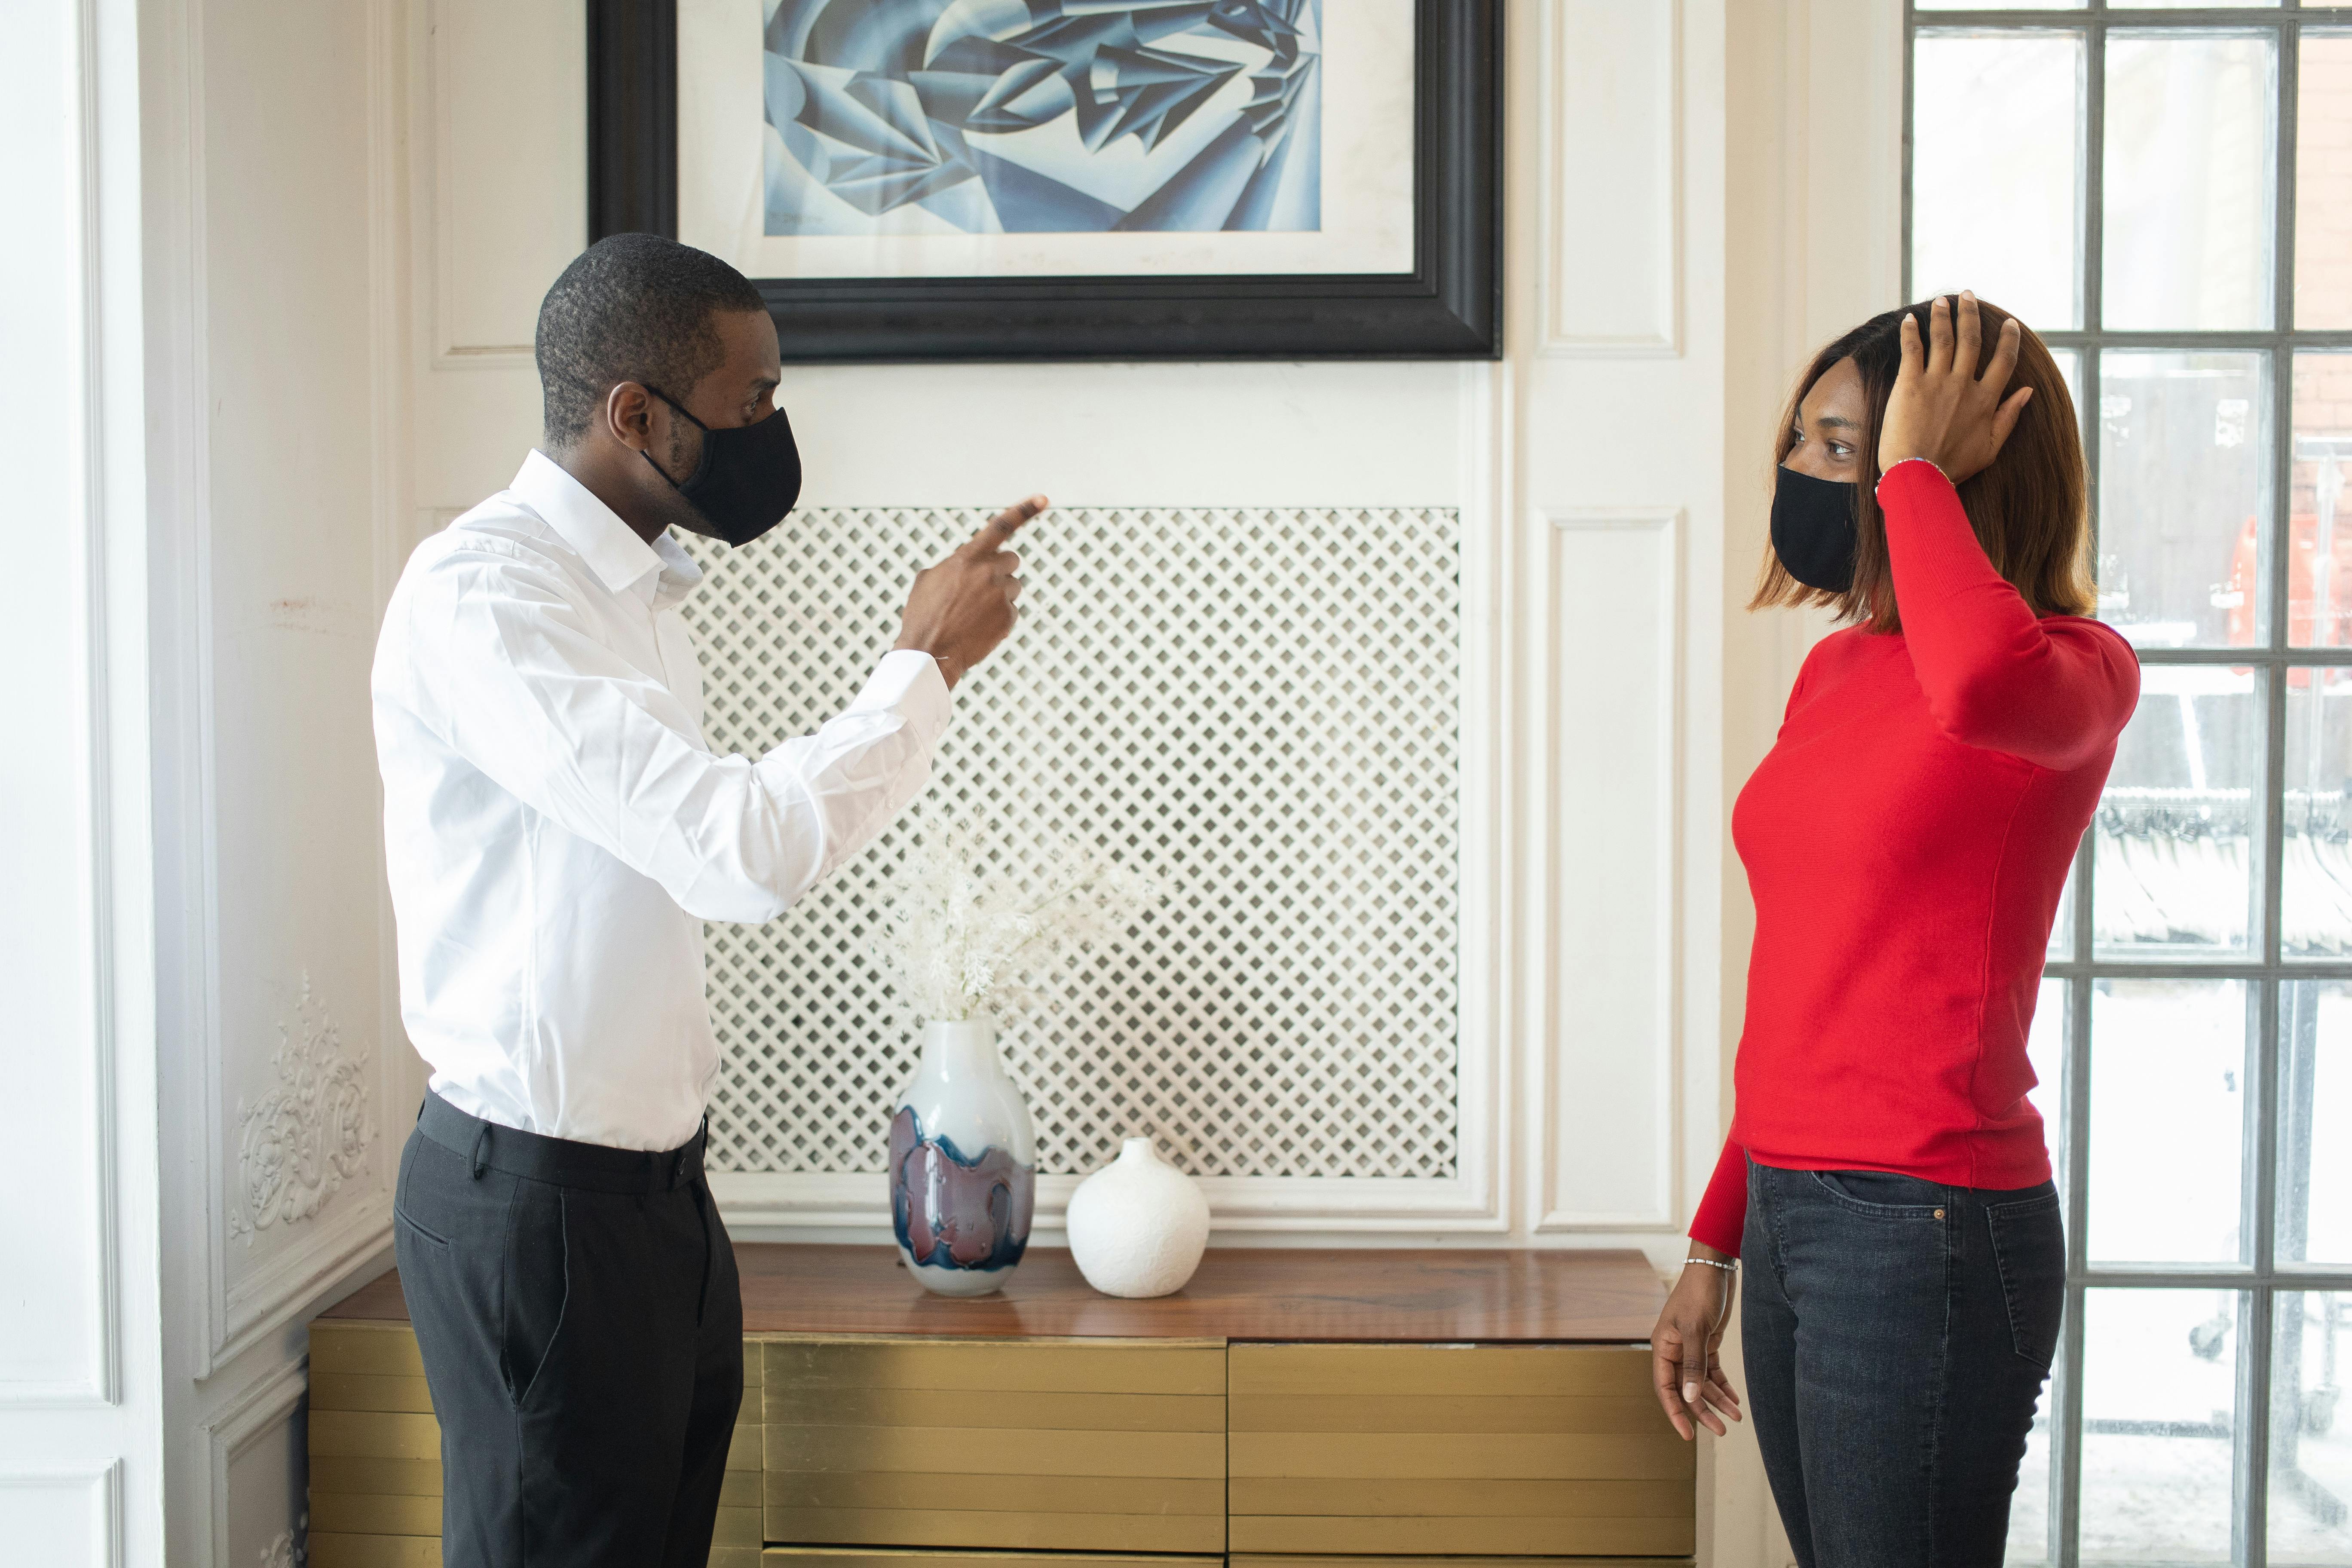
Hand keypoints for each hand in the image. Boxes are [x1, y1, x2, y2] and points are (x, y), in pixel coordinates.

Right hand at [894, 495, 1044, 687]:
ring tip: (974, 612)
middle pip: (1012, 560)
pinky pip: (1012, 610)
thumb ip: (953, 566)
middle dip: (1001, 570)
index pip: (1000, 526)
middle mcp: (988, 571)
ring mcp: (1001, 594)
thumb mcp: (927, 581)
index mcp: (967, 557)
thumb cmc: (923, 616)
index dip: (1024, 510)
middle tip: (983, 586)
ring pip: (1013, 586)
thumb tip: (964, 567)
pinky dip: (999, 618)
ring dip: (999, 595)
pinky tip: (978, 628)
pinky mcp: (1009, 616)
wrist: (929, 653)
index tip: (1043, 499)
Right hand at [1649, 1248, 1742, 1440]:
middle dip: (1703, 1410)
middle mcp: (1674, 1351)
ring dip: (1718, 1400)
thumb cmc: (1700, 1294)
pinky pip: (1712, 1372)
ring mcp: (1691, 1348)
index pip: (1665, 1388)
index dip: (1675, 1412)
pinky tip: (1734, 1399)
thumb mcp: (1696, 1329)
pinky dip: (1723, 1386)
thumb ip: (1693, 1364)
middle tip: (1722, 1431)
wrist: (1715, 1268)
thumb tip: (1690, 1397)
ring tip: (1736, 1417)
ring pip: (1702, 1383)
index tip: (1688, 1434)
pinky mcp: (1707, 1343)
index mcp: (1663, 1347)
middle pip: (1686, 1389)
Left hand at [1877, 291, 2033, 484]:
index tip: (2009, 323)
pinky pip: (1912, 349)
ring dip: (1943, 316)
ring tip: (1942, 300)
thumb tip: (2028, 391)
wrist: (1919, 477)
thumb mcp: (1990, 447)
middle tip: (1968, 295)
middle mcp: (1964, 385)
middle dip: (1970, 314)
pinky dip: (1911, 332)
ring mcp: (1937, 382)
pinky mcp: (1910, 384)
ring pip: (1943, 339)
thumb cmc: (1953, 467)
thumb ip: (2009, 416)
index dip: (2008, 339)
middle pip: (1971, 340)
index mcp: (1986, 400)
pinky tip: (1910, 319)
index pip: (2004, 360)